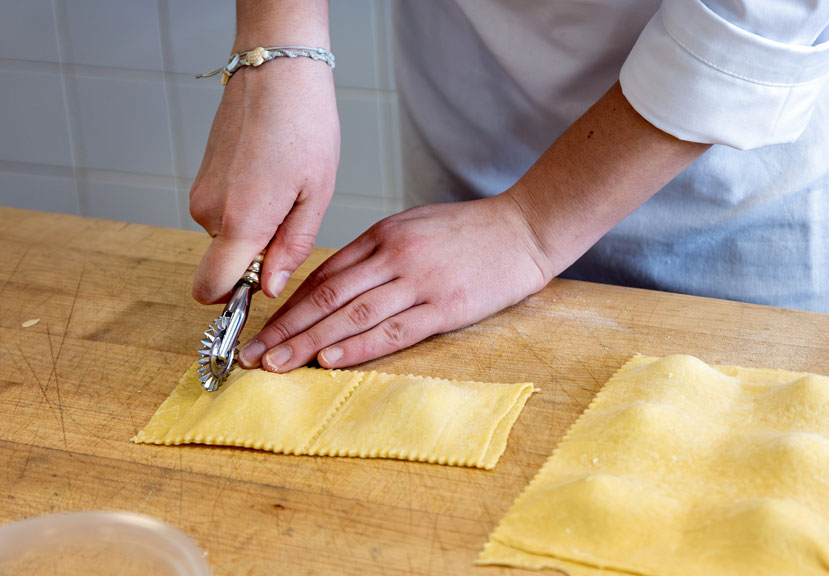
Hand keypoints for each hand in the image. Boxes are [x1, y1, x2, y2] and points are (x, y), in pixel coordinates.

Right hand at [189, 57, 338, 303]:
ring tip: (286, 185)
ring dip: (256, 225)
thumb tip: (268, 287)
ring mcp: (201, 193)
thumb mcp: (316, 195)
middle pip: (227, 262)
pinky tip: (271, 174)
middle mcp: (209, 212)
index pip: (211, 289)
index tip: (263, 285)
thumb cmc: (305, 127)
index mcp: (240, 221)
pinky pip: (224, 212)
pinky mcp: (201, 177)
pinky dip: (247, 205)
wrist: (276, 71)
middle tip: (293, 213)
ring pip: (228, 235)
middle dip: (259, 253)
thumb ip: (292, 247)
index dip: (233, 299)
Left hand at [237, 195, 551, 370]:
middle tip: (252, 355)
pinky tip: (330, 361)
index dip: (287, 306)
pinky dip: (358, 347)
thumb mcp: (414, 226)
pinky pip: (393, 330)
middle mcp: (394, 256)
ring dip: (309, 342)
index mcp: (383, 235)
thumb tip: (335, 284)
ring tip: (277, 364)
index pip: (323, 274)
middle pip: (327, 297)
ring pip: (352, 315)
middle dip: (285, 328)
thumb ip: (376, 252)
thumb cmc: (470, 231)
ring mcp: (419, 281)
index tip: (262, 329)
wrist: (524, 228)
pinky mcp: (446, 306)